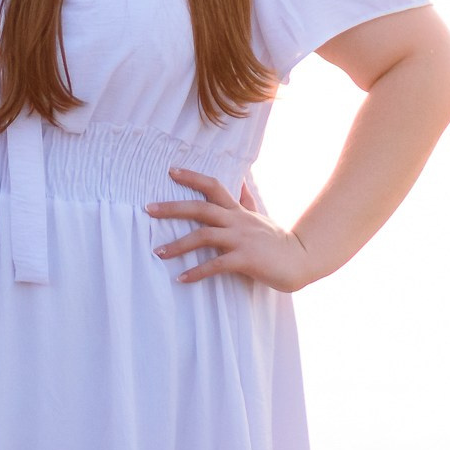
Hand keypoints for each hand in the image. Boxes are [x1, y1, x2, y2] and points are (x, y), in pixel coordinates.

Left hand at [146, 168, 318, 292]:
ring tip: (158, 252)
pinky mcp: (245, 260)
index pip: (213, 186)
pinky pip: (216, 265)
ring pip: (204, 236)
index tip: (170, 171)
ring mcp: (240, 240)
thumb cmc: (277, 240)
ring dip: (178, 245)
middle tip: (148, 209)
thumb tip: (242, 180)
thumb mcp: (260, 216)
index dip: (192, 177)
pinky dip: (197, 272)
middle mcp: (236, 221)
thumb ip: (247, 200)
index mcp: (237, 211)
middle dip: (172, 208)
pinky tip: (181, 279)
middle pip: (200, 208)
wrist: (301, 260)